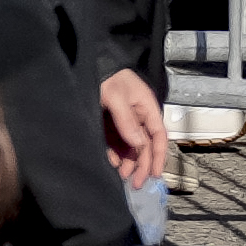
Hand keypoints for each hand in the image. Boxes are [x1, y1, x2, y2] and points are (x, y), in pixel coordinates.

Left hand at [99, 71, 168, 187]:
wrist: (87, 62)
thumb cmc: (106, 76)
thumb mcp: (116, 95)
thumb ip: (127, 120)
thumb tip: (139, 144)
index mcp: (146, 107)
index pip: (158, 136)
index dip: (159, 156)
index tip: (156, 174)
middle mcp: (138, 115)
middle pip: (145, 145)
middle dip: (142, 165)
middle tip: (135, 182)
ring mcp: (124, 119)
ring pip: (131, 146)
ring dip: (129, 161)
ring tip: (121, 174)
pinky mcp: (110, 122)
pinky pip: (116, 141)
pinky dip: (116, 153)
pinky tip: (111, 161)